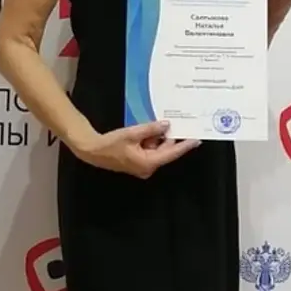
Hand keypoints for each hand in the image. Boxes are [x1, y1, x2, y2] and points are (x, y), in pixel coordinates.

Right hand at [74, 120, 200, 178]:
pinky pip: (150, 151)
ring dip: (156, 138)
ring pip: (157, 150)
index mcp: (148, 163)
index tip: (197, 140)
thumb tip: (166, 125)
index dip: (185, 146)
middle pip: (165, 151)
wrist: (93, 150)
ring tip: (151, 126)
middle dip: (167, 137)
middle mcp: (148, 168)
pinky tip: (145, 132)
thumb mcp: (132, 133)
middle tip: (171, 123)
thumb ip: (151, 129)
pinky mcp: (138, 162)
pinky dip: (150, 141)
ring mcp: (143, 166)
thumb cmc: (111, 144)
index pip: (172, 153)